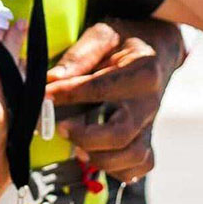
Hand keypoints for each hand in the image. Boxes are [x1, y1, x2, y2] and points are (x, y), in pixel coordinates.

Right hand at [0, 37, 11, 203]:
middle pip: (3, 67)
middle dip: (10, 43)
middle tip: (18, 24)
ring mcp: (8, 121)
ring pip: (17, 84)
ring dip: (19, 64)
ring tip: (23, 46)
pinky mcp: (19, 135)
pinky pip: (23, 104)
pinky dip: (24, 89)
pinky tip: (27, 79)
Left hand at [45, 18, 183, 180]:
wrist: (158, 48)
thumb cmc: (125, 40)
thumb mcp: (104, 34)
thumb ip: (80, 55)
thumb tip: (52, 80)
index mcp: (143, 70)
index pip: (101, 88)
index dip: (69, 94)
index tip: (44, 95)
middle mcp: (151, 102)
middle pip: (120, 133)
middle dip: (85, 136)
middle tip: (60, 128)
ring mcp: (152, 122)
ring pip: (132, 155)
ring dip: (99, 157)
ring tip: (77, 147)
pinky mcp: (148, 137)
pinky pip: (140, 165)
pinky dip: (118, 169)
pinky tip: (97, 156)